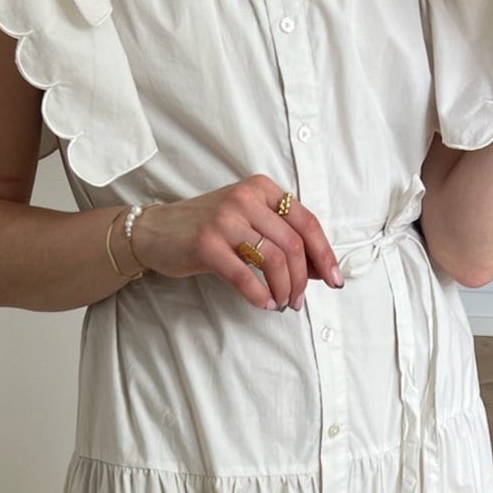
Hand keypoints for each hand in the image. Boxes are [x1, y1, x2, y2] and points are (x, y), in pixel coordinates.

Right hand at [129, 175, 342, 312]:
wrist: (157, 231)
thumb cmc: (207, 229)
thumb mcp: (247, 221)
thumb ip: (281, 237)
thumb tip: (318, 269)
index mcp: (261, 188)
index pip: (306, 221)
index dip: (324, 253)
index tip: (334, 279)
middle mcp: (245, 198)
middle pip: (292, 244)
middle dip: (303, 279)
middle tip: (300, 300)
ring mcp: (225, 220)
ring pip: (274, 260)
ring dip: (285, 288)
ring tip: (283, 303)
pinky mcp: (206, 244)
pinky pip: (245, 276)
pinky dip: (261, 295)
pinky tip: (265, 303)